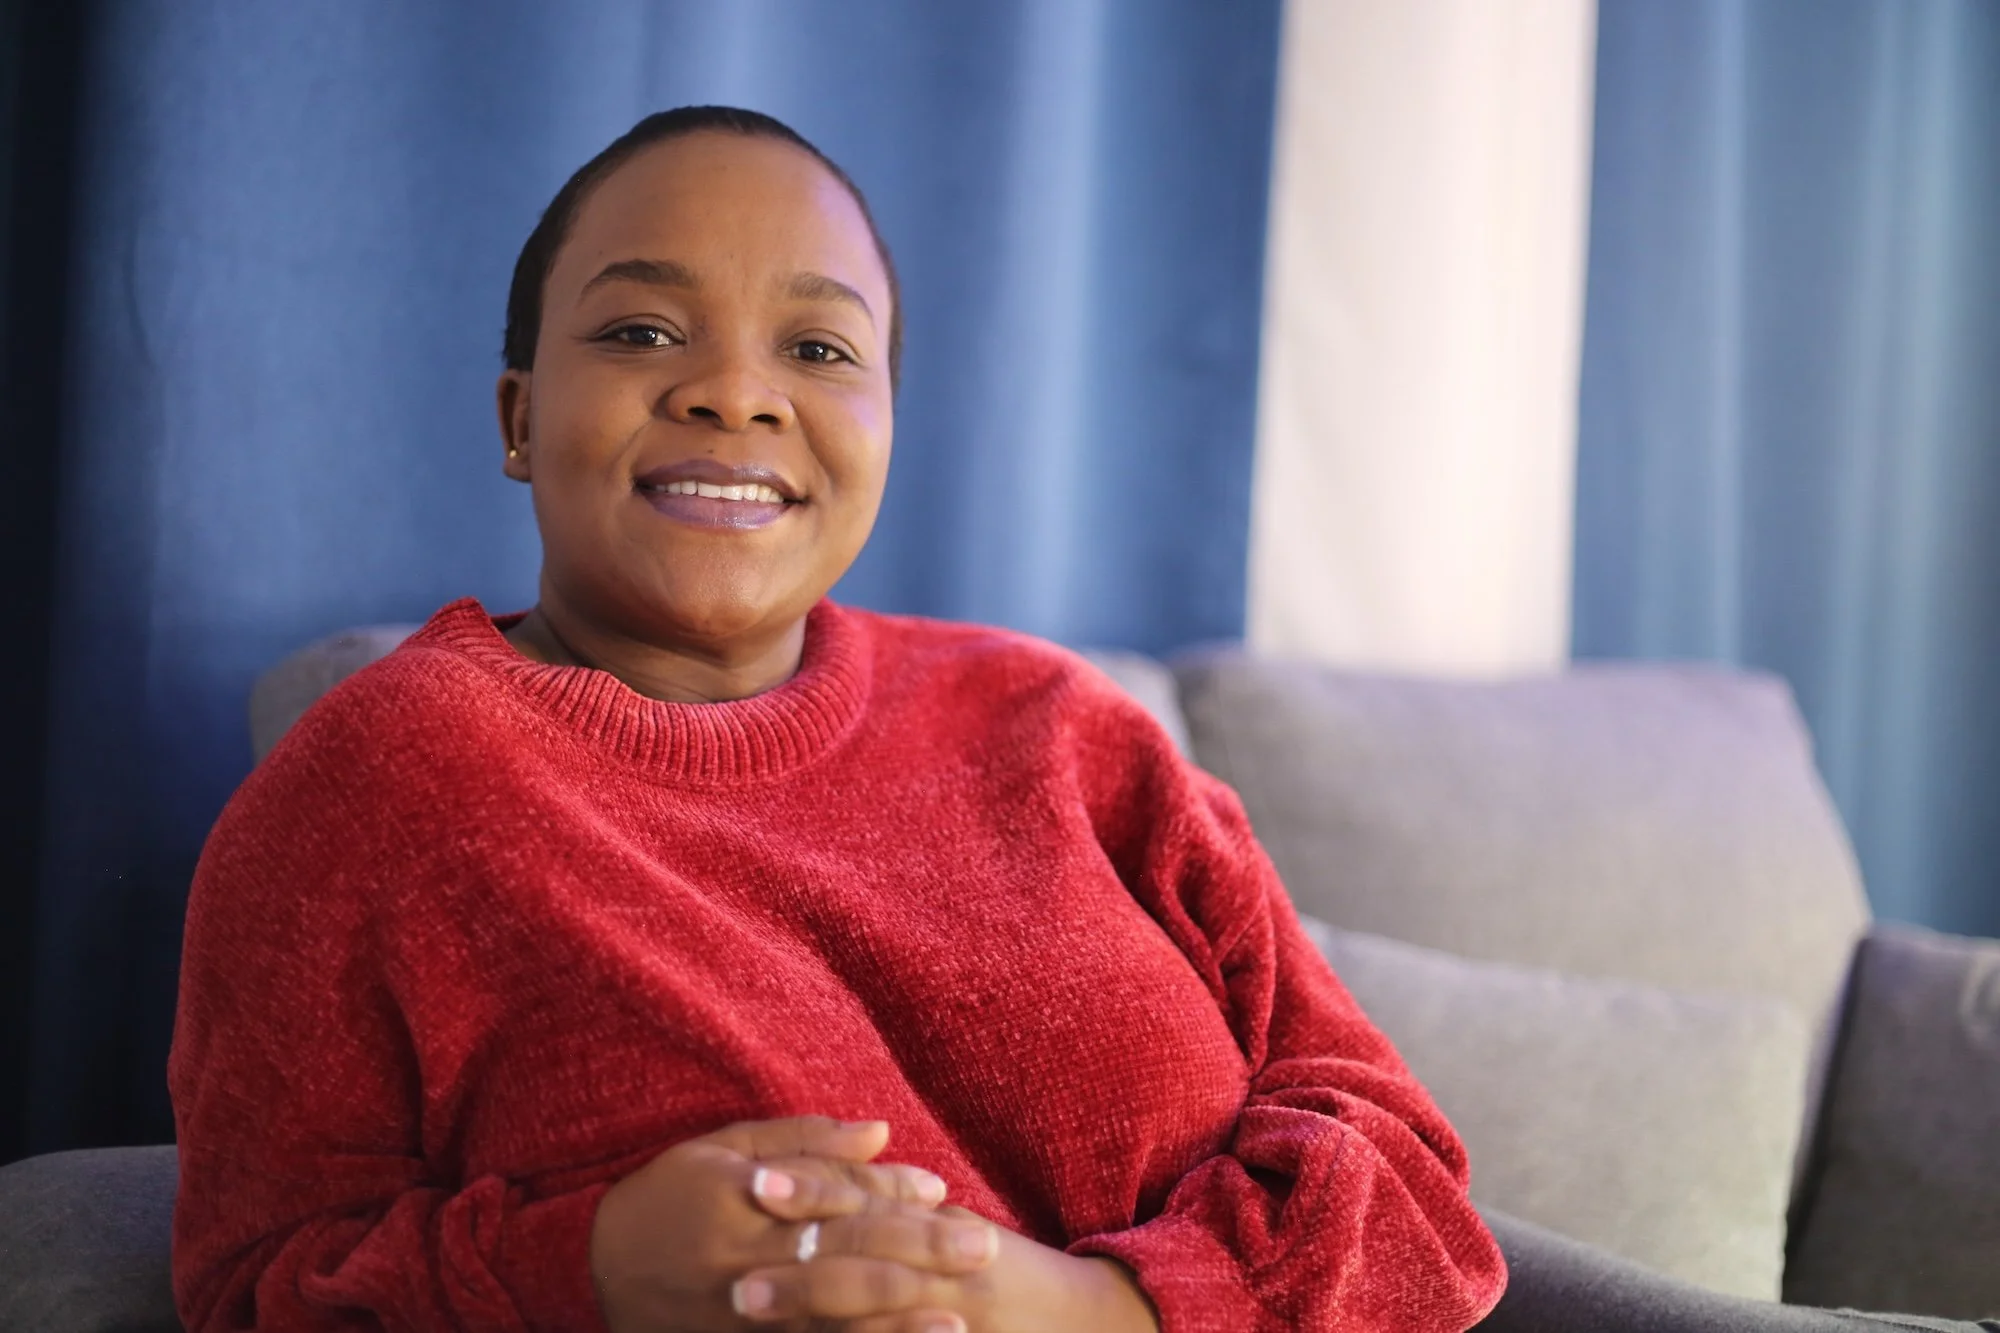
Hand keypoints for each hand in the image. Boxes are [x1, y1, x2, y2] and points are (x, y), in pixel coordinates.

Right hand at [589, 1115, 998, 1332]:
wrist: (586, 1267)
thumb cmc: (664, 1196)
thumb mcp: (723, 1149)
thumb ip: (806, 1142)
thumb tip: (882, 1131)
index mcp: (744, 1205)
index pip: (834, 1199)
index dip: (892, 1194)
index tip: (942, 1188)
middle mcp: (745, 1266)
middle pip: (845, 1261)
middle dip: (918, 1256)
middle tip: (981, 1248)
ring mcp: (740, 1321)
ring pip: (829, 1326)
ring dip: (896, 1327)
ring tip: (957, 1323)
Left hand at [731, 1202, 1159, 1332]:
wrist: (1087, 1322)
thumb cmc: (1009, 1273)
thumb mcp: (956, 1227)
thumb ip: (899, 1199)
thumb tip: (843, 1163)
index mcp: (936, 1226)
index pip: (866, 1199)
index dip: (812, 1190)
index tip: (754, 1185)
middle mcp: (946, 1269)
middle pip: (863, 1264)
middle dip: (799, 1274)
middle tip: (736, 1282)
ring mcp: (951, 1317)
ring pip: (876, 1318)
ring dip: (814, 1322)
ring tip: (752, 1318)